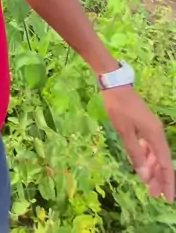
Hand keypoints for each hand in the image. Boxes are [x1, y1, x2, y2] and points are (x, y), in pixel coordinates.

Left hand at [103, 85, 173, 201]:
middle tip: (155, 195)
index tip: (168, 198)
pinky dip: (147, 157)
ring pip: (156, 154)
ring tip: (148, 185)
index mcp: (155, 135)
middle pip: (162, 160)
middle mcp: (157, 133)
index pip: (165, 164)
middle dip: (160, 178)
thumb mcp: (125, 133)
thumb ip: (135, 155)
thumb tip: (145, 176)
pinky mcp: (144, 125)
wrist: (115, 85)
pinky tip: (142, 164)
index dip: (167, 182)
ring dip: (153, 169)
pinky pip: (150, 146)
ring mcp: (151, 128)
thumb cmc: (119, 108)